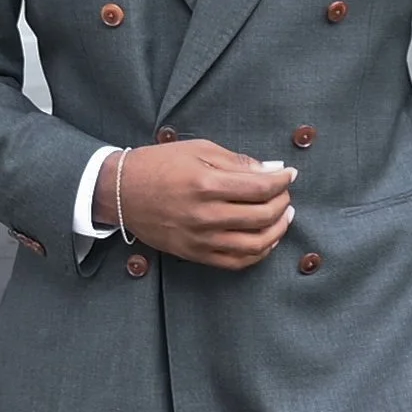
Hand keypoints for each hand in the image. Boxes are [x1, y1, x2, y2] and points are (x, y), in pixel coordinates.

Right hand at [106, 141, 295, 270]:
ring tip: (283, 216)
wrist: (122, 192)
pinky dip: (259, 253)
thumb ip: (237, 161)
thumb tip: (272, 170)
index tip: (289, 174)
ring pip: (255, 244)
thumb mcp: (198, 149)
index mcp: (206, 183)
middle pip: (262, 215)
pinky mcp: (195, 254)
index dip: (281, 180)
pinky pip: (236, 262)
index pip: (260, 187)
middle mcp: (205, 215)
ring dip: (277, 230)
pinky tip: (266, 239)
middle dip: (283, 202)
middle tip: (285, 193)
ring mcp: (200, 239)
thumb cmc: (160, 164)